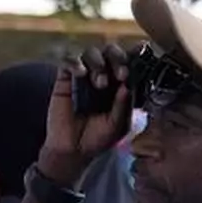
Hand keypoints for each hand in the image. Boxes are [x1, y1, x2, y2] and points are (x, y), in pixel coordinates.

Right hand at [39, 45, 132, 183]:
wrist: (72, 151)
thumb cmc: (97, 138)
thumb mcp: (117, 126)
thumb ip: (123, 106)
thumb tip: (126, 86)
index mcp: (119, 85)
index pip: (127, 62)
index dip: (133, 57)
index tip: (137, 63)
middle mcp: (102, 76)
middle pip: (111, 51)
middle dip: (118, 58)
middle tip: (121, 74)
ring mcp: (83, 76)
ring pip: (91, 52)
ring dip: (98, 63)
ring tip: (100, 83)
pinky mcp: (64, 79)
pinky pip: (68, 61)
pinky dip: (75, 63)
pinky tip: (80, 74)